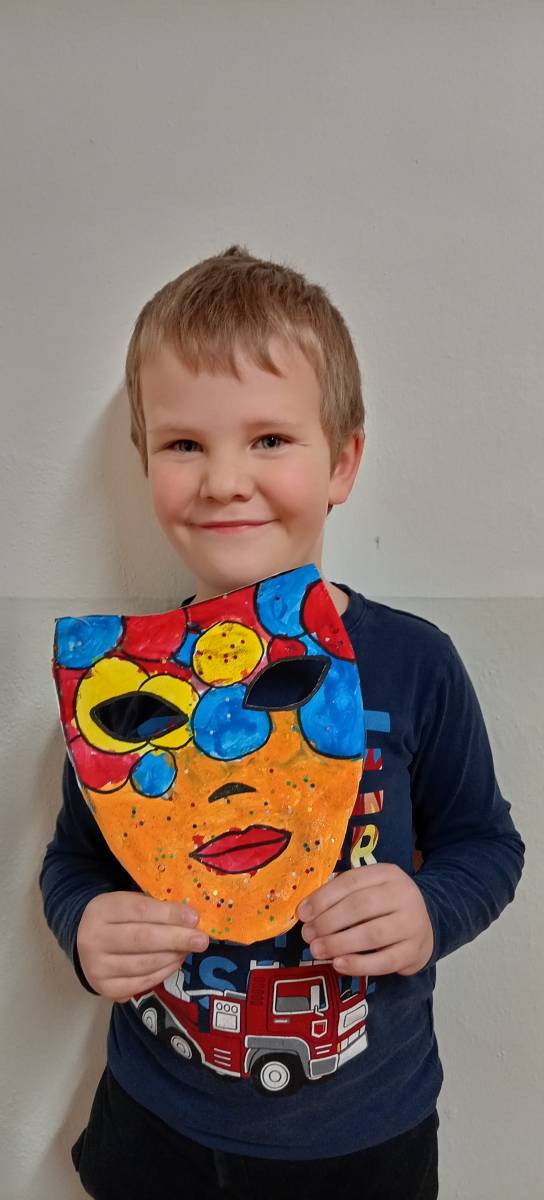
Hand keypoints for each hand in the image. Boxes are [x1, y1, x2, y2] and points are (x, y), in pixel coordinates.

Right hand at [76, 891, 208, 1001]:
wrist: (85, 942)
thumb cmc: (116, 918)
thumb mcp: (128, 903)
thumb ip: (155, 908)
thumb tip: (190, 920)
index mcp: (101, 910)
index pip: (140, 911)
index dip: (169, 914)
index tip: (194, 918)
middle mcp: (93, 940)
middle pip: (142, 939)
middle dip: (176, 939)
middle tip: (201, 940)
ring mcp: (97, 967)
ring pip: (143, 964)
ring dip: (172, 957)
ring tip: (188, 950)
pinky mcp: (104, 989)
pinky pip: (141, 983)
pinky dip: (163, 973)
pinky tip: (174, 962)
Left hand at [298, 864, 433, 976]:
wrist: (427, 925)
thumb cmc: (386, 906)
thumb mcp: (370, 888)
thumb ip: (342, 895)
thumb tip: (307, 911)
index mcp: (387, 874)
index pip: (351, 882)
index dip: (323, 898)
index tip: (302, 914)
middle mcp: (404, 895)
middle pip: (360, 907)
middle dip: (328, 922)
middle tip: (308, 935)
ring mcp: (412, 924)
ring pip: (371, 935)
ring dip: (338, 943)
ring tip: (317, 950)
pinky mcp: (414, 951)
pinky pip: (384, 961)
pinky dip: (358, 964)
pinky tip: (338, 964)